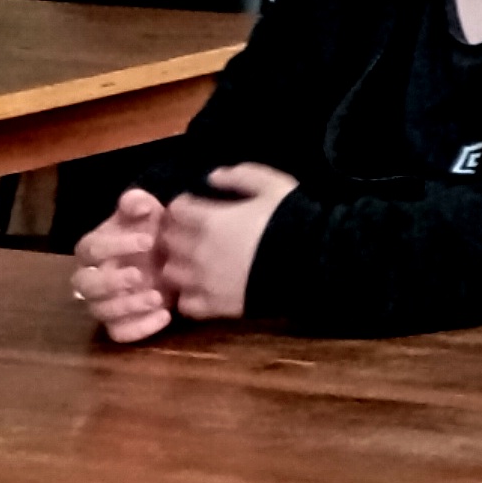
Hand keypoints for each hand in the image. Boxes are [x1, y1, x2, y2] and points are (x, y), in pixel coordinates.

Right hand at [70, 189, 175, 341]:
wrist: (172, 256)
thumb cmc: (152, 232)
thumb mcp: (149, 214)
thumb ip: (138, 204)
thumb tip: (139, 203)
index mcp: (93, 250)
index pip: (90, 248)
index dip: (115, 245)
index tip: (148, 240)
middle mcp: (92, 279)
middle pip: (85, 285)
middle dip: (110, 282)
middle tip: (139, 275)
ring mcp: (104, 303)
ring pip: (101, 311)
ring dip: (127, 306)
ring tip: (158, 297)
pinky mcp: (121, 323)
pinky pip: (119, 333)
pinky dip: (140, 328)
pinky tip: (166, 315)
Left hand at [155, 163, 298, 322]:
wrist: (314, 261)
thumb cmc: (293, 219)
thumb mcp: (272, 185)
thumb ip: (240, 176)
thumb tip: (212, 177)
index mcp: (208, 220)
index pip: (175, 210)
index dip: (183, 206)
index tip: (193, 206)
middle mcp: (197, 251)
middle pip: (166, 241)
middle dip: (175, 234)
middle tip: (190, 233)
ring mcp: (203, 281)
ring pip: (170, 273)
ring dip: (178, 265)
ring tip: (192, 262)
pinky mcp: (215, 306)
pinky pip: (186, 304)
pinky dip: (188, 296)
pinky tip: (202, 289)